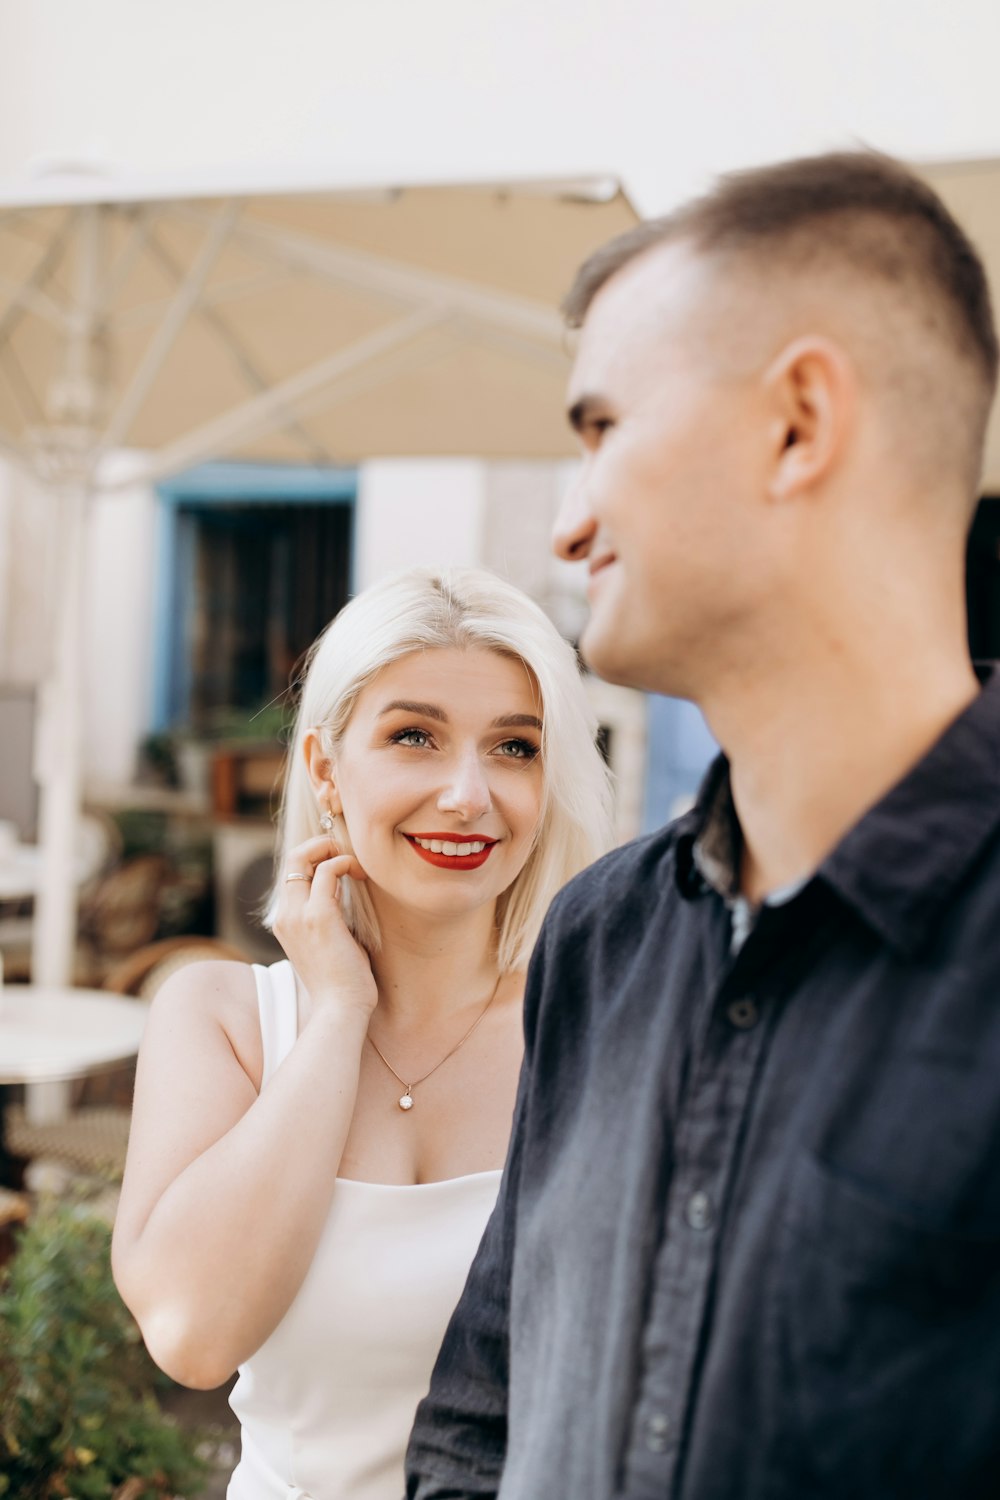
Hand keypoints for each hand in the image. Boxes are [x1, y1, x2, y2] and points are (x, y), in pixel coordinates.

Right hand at [272, 836, 377, 1020]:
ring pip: (302, 857)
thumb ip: (327, 915)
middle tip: (346, 853)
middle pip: (291, 858)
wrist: (340, 1009)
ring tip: (357, 865)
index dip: (314, 858)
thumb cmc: (342, 980)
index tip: (340, 863)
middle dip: (320, 844)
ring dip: (333, 850)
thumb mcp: (329, 941)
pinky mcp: (319, 916)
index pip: (291, 873)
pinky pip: (328, 870)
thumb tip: (339, 891)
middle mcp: (285, 915)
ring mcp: (298, 915)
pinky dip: (344, 862)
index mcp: (285, 921)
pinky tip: (360, 874)